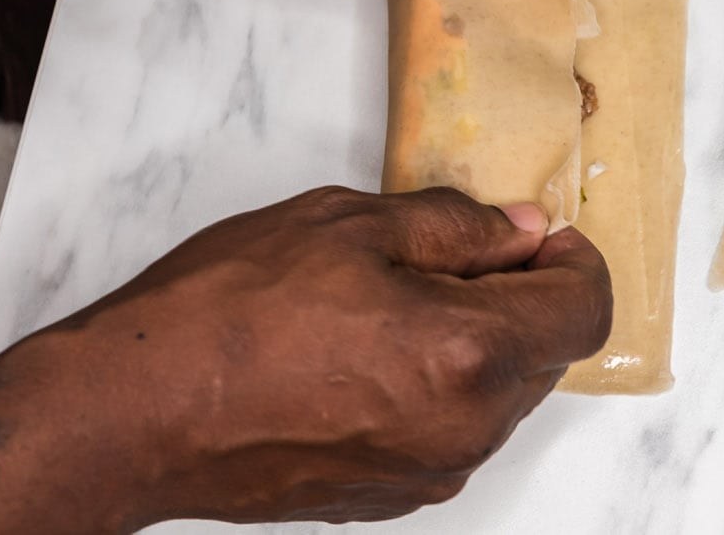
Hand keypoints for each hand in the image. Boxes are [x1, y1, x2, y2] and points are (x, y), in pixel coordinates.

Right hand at [60, 186, 611, 526]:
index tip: (537, 235)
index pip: (586, 310)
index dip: (574, 261)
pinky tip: (365, 353)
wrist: (136, 410)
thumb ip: (457, 227)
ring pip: (497, 396)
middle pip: (547, 356)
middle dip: (519, 297)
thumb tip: (522, 230)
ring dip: (476, 343)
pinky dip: (437, 386)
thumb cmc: (231, 310)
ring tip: (390, 301)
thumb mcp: (349, 225)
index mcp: (469, 355)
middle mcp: (465, 431)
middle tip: (449, 253)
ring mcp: (428, 474)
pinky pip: (449, 432)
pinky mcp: (388, 497)